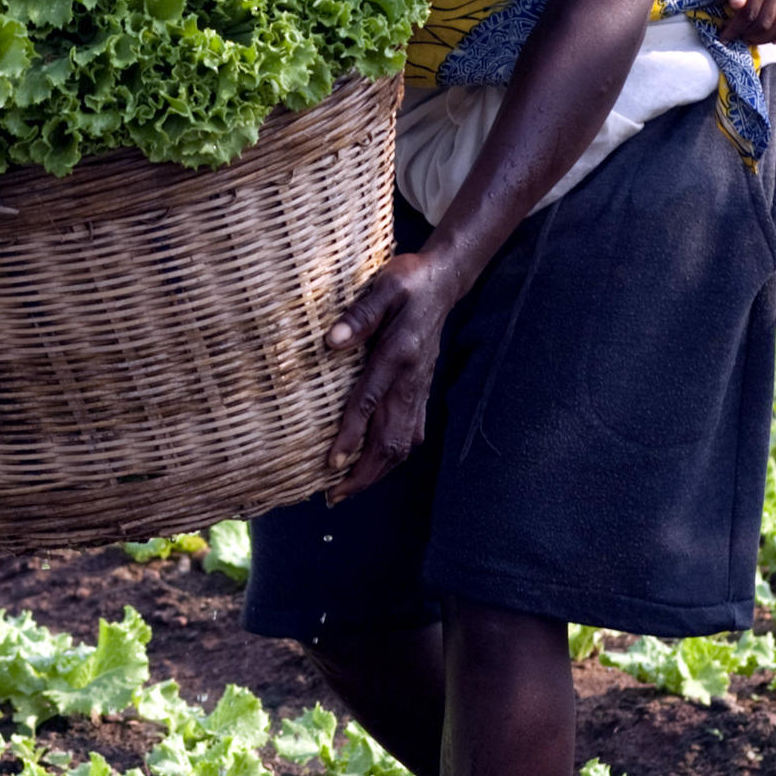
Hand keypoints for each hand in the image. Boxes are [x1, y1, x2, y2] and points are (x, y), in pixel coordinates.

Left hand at [322, 249, 460, 497]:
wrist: (444, 280)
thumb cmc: (409, 280)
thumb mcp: (384, 286)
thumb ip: (360, 314)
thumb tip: (331, 342)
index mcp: (399, 355)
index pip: (371, 402)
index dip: (351, 436)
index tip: (332, 462)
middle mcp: (412, 379)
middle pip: (390, 438)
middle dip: (364, 472)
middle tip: (334, 495)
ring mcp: (420, 388)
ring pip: (403, 443)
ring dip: (377, 471)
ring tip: (347, 489)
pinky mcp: (422, 390)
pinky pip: (411, 433)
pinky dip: (392, 457)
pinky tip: (375, 466)